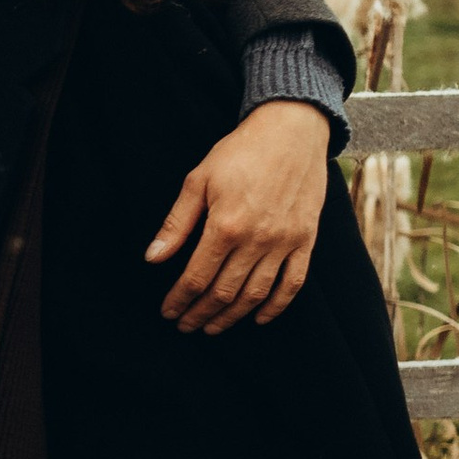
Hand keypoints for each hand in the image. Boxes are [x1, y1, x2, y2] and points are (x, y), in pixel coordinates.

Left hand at [148, 100, 331, 331]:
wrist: (291, 131)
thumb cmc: (240, 153)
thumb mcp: (198, 181)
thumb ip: (177, 223)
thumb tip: (153, 258)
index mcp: (225, 226)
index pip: (196, 278)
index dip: (179, 300)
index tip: (168, 312)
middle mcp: (257, 240)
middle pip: (224, 293)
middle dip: (200, 314)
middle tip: (185, 326)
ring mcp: (285, 242)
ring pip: (256, 295)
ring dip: (232, 316)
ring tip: (213, 327)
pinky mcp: (306, 240)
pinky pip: (293, 284)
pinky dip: (275, 306)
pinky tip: (258, 318)